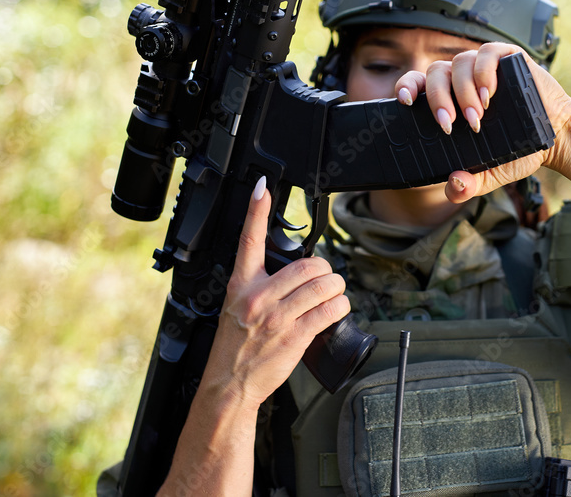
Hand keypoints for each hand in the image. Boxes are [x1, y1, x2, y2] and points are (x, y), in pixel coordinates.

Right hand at [199, 177, 351, 408]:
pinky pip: (329, 311)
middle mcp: (259, 296)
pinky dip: (341, 307)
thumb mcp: (237, 307)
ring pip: (324, 285)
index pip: (249, 239)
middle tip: (325, 280)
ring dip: (337, 288)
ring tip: (333, 294)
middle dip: (325, 271)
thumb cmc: (236, 347)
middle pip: (308, 265)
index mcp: (242, 284)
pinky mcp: (294, 336)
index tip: (263, 186)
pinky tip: (337, 310)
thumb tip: (296, 272)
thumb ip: (261, 285)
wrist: (229, 384)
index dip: (257, 210)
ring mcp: (277, 317)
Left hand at [394, 42, 570, 201]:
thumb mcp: (489, 174)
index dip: (407, 86)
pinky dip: (483, 72)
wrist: (556, 138)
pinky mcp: (508, 57)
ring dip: (463, 90)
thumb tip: (453, 187)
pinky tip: (489, 94)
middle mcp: (463, 79)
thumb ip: (469, 185)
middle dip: (438, 99)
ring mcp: (484, 66)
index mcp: (450, 99)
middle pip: (435, 73)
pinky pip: (486, 53)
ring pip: (458, 63)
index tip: (405, 100)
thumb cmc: (519, 150)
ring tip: (476, 117)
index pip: (418, 83)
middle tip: (449, 124)